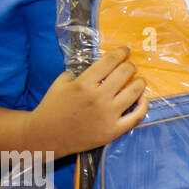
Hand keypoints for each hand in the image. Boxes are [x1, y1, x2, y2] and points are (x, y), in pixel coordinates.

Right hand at [32, 46, 147, 153]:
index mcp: (83, 84)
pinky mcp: (113, 130)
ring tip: (139, 80)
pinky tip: (141, 98)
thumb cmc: (51, 108)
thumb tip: (97, 66)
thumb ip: (78, 72)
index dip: (121, 53)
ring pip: (135, 91)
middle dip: (130, 66)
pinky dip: (143, 104)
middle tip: (130, 66)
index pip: (110, 61)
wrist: (45, 137)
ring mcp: (107, 115)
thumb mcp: (60, 83)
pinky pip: (137, 115)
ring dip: (139, 82)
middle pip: (125, 73)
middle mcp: (98, 97)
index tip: (126, 50)